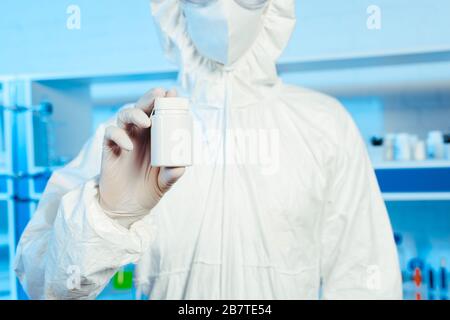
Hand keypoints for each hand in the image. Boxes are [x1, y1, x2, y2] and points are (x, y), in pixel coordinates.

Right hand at [98, 88, 184, 218]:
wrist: (127, 207)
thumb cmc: (148, 190)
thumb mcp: (164, 183)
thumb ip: (172, 174)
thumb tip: (180, 166)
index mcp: (156, 138)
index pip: (160, 114)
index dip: (166, 102)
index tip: (173, 93)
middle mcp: (140, 135)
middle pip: (142, 108)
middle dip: (150, 98)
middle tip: (159, 94)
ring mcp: (124, 140)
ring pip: (125, 116)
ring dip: (135, 114)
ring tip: (146, 121)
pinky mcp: (109, 149)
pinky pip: (110, 134)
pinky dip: (118, 135)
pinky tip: (129, 146)